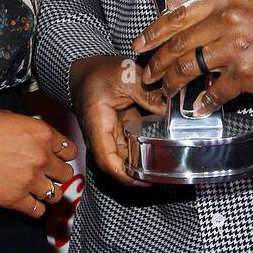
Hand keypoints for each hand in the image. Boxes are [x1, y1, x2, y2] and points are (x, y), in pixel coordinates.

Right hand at [0, 106, 76, 217]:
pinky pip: (38, 211)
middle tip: (46, 173)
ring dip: (48, 191)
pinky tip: (28, 201)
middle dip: (56, 173)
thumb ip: (33, 133)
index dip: (62, 155)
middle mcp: (41, 157)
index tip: (56, 159)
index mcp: (43, 134)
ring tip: (36, 188)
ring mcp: (29, 180)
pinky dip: (35, 208)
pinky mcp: (15, 199)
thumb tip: (40, 142)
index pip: (69, 151)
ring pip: (55, 194)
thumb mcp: (14, 118)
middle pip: (66, 173)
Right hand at [69, 54, 164, 185]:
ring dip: (144, 165)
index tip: (147, 180)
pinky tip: (163, 150)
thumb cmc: (99, 73)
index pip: (107, 161)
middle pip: (119, 166)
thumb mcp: (125, 75)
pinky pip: (131, 148)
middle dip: (140, 174)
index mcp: (97, 126)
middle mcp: (102, 138)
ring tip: (168, 165)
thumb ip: (147, 93)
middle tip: (166, 174)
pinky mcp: (118, 132)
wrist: (84, 72)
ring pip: (126, 159)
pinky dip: (145, 151)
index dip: (126, 176)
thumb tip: (168, 111)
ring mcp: (110, 137)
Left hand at [130, 0, 252, 114]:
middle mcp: (227, 20)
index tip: (140, 45)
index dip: (153, 32)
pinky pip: (215, 91)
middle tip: (149, 74)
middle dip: (158, 63)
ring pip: (190, 68)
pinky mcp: (246, 73)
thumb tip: (174, 16)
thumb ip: (209, 4)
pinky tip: (197, 107)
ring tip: (167, 91)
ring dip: (173, 82)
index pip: (177, 16)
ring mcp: (236, 48)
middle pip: (179, 44)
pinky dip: (203, 102)